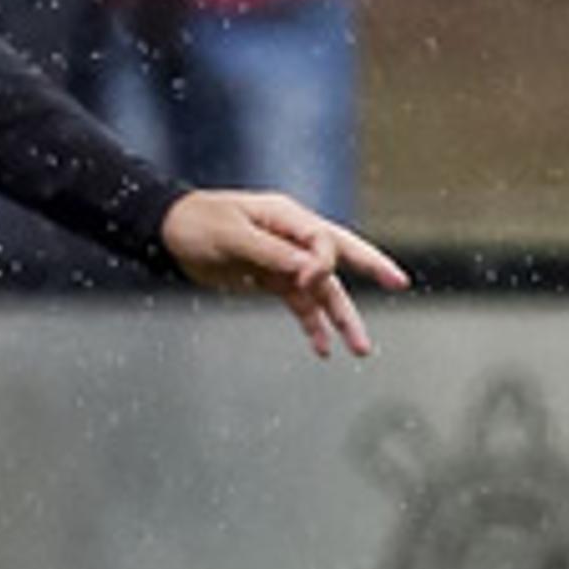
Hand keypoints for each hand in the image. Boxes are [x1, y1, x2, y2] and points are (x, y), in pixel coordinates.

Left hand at [158, 189, 410, 358]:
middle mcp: (292, 238)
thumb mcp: (232, 236)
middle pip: (339, 258)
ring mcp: (284, 261)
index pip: (324, 240)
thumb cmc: (197, 224)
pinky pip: (300, 305)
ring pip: (323, 291)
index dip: (322, 263)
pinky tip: (322, 350)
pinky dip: (311, 326)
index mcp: (287, 218)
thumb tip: (310, 269)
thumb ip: (271, 253)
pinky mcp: (271, 280)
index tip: (303, 281)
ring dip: (341, 319)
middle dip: (370, 273)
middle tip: (400, 283)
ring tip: (361, 350)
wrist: (168, 233)